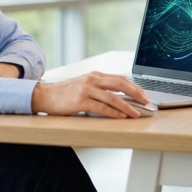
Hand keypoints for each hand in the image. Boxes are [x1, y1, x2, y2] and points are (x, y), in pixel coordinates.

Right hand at [31, 71, 149, 118]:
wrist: (45, 95)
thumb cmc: (65, 93)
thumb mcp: (84, 85)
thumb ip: (100, 87)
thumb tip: (120, 96)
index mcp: (95, 75)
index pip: (120, 78)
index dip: (135, 86)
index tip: (144, 95)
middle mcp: (92, 80)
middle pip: (120, 84)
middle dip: (136, 93)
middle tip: (146, 102)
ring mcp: (86, 90)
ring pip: (113, 97)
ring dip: (127, 106)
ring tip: (136, 113)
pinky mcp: (81, 101)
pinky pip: (102, 107)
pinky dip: (114, 113)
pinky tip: (121, 116)